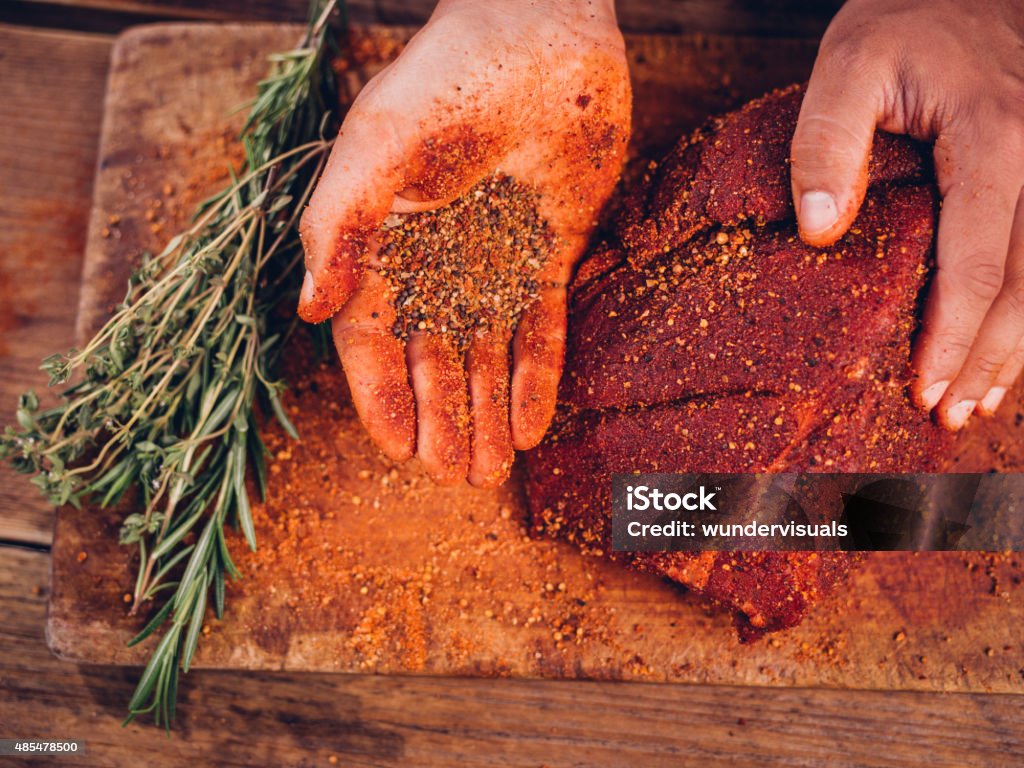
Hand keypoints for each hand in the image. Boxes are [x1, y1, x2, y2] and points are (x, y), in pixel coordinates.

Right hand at [299, 0, 629, 484]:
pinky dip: (538, 377)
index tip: (398, 452)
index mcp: (383, 248)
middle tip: (455, 481)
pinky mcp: (548, 255)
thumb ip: (337, 225)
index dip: (383, 398)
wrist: (538, 38)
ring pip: (488, 357)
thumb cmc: (444, 81)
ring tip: (493, 473)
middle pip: (434, 362)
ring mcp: (494, 263)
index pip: (374, 341)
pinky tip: (534, 426)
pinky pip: (542, 329)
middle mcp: (436, 266)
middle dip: (445, 422)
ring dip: (489, 415)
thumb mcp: (374, 148)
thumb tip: (312, 311)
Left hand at [790, 0, 1023, 429]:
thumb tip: (820, 232)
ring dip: (1019, 347)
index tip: (925, 389)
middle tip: (951, 415)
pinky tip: (1011, 344)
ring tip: (983, 403)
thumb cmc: (905, 22)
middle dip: (990, 358)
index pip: (978, 260)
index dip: (952, 335)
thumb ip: (827, 142)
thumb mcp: (848, 63)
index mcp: (996, 137)